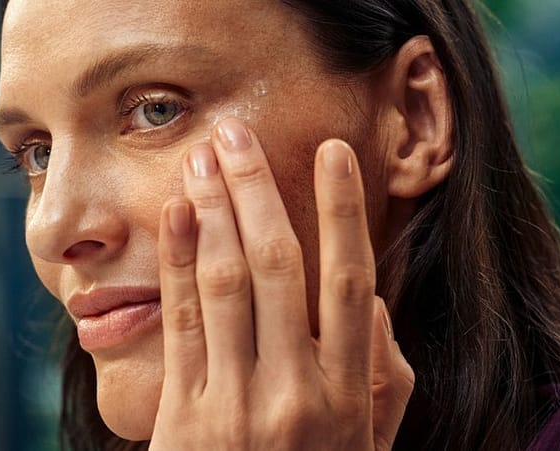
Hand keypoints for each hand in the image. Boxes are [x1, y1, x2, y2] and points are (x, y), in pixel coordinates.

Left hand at [151, 119, 413, 449]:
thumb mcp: (370, 445)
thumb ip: (383, 377)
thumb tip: (370, 302)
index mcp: (348, 394)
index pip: (348, 281)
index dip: (340, 210)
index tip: (331, 152)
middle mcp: (294, 391)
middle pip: (275, 266)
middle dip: (255, 190)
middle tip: (237, 133)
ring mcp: (234, 402)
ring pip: (222, 284)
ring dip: (211, 211)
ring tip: (202, 157)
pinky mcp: (182, 413)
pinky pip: (179, 323)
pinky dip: (176, 262)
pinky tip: (177, 215)